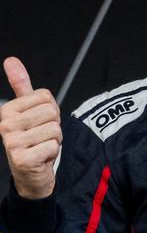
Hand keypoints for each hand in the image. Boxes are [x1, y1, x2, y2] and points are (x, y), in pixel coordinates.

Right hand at [1, 57, 61, 199]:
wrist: (31, 172)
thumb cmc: (33, 138)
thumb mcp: (28, 109)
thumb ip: (20, 85)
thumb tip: (11, 60)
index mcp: (7, 110)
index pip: (46, 97)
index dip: (50, 110)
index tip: (39, 122)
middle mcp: (5, 126)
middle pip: (51, 112)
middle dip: (53, 125)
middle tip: (41, 136)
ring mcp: (11, 143)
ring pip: (54, 129)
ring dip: (54, 140)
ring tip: (41, 146)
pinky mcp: (22, 159)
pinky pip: (53, 145)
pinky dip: (52, 152)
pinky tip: (41, 158)